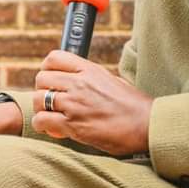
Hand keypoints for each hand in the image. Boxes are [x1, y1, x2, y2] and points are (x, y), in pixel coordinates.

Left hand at [32, 50, 152, 155]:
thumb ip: (89, 77)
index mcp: (89, 70)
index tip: (51, 79)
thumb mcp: (111, 80)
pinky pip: (42, 120)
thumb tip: (73, 78)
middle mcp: (78, 83)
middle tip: (50, 101)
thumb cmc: (134, 105)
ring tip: (50, 116)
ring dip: (41, 109)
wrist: (149, 126)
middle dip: (42, 90)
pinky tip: (52, 129)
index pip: (54, 58)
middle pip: (41, 79)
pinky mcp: (74, 125)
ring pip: (38, 99)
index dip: (47, 69)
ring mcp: (74, 104)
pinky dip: (42, 125)